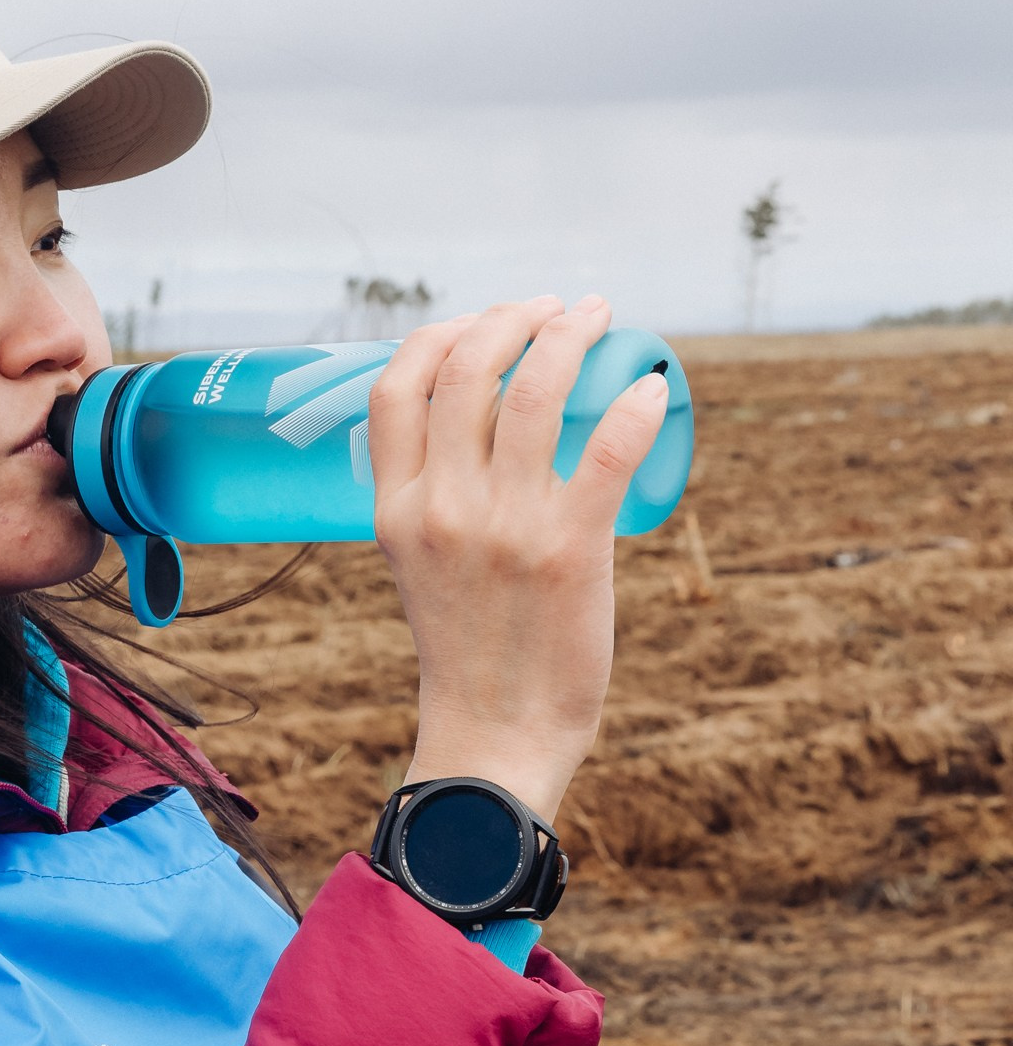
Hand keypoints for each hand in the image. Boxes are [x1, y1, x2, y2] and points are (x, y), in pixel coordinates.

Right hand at [366, 294, 667, 825]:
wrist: (495, 737)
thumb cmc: (468, 649)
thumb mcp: (419, 562)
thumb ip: (434, 495)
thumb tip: (481, 422)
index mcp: (395, 509)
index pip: (397, 386)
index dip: (442, 333)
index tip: (486, 321)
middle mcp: (441, 508)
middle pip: (467, 368)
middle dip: (515, 317)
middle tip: (556, 308)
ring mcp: (504, 528)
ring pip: (535, 390)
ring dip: (572, 336)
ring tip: (597, 317)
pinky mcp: (569, 551)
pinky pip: (606, 450)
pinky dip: (633, 406)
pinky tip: (650, 388)